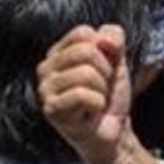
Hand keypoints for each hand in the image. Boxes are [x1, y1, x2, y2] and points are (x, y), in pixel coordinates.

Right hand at [37, 25, 133, 163]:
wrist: (114, 131)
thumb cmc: (110, 96)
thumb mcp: (118, 62)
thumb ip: (114, 41)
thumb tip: (102, 37)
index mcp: (58, 53)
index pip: (84, 33)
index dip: (105, 51)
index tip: (105, 70)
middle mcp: (45, 68)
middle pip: (86, 52)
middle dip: (105, 71)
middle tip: (102, 89)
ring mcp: (45, 89)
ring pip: (86, 74)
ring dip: (102, 90)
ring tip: (96, 102)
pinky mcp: (51, 109)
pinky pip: (82, 95)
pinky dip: (97, 104)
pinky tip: (91, 113)